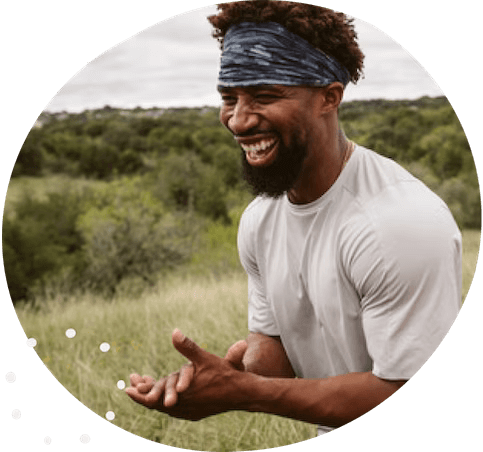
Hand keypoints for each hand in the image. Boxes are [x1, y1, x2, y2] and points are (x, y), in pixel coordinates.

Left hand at [126, 329, 247, 419]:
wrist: (241, 393)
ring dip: (154, 398)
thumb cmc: (223, 374)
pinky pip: (175, 411)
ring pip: (164, 409)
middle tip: (132, 385)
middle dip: (143, 394)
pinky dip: (165, 403)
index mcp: (181, 395)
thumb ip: (187, 347)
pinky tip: (164, 397)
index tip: (127, 387)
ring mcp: (189, 412)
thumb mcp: (204, 358)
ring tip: (145, 387)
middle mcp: (183, 406)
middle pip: (155, 405)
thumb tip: (174, 332)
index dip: (139, 394)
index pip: (152, 399)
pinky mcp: (195, 414)